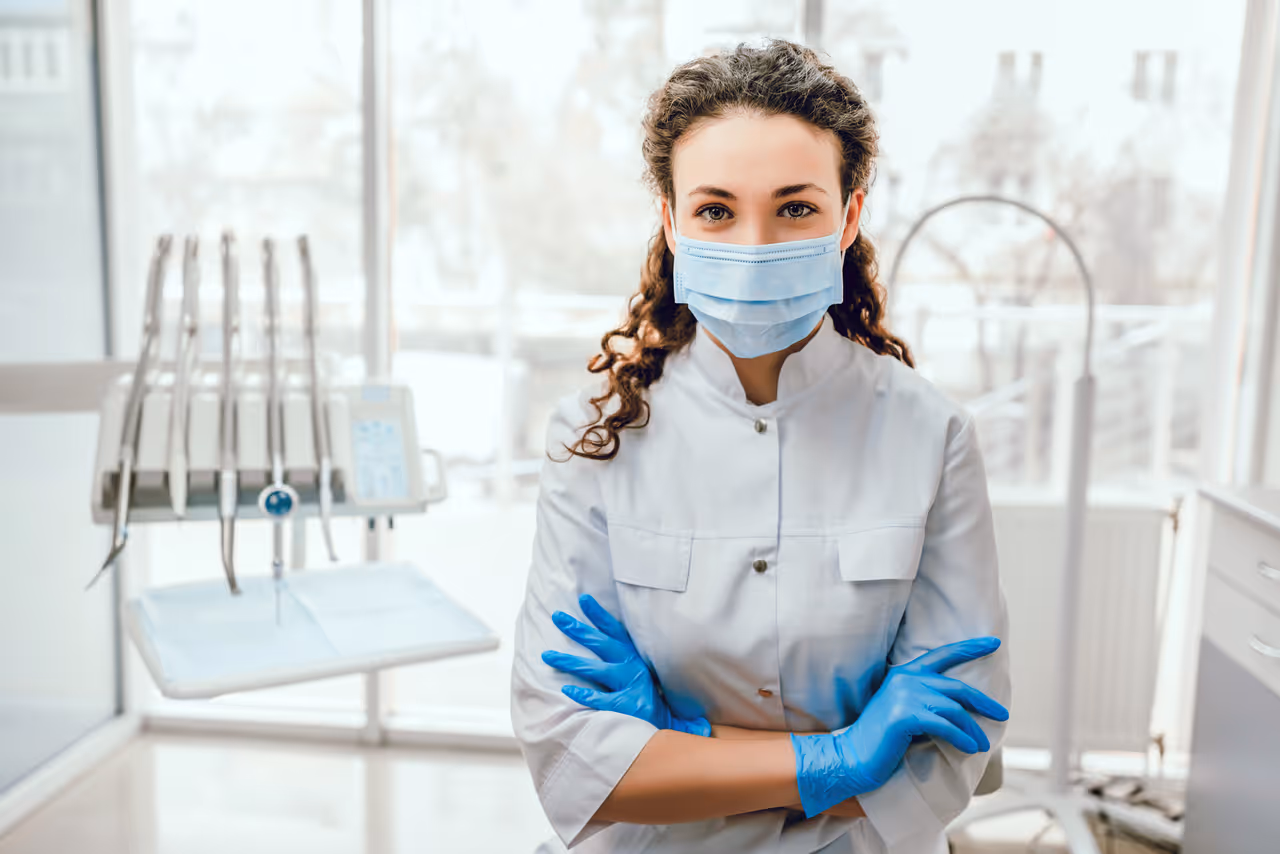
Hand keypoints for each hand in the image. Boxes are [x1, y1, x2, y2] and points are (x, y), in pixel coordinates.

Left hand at [542, 594, 710, 736]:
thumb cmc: (646, 697)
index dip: (599, 614)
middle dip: (578, 629)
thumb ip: (621, 657)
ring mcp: (631, 686)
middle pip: (602, 644)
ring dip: (570, 661)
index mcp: (635, 657)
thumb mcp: (639, 671)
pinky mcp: (627, 707)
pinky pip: (600, 699)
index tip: (583, 599)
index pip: (615, 631)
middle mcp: (633, 668)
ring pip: (596, 670)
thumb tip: (596, 639)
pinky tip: (567, 690)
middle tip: (557, 617)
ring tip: (548, 655)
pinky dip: (584, 695)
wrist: (668, 727)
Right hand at [791, 636, 1008, 816]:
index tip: (994, 643)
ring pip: (954, 709)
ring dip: (972, 729)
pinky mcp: (906, 715)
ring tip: (981, 744)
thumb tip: (960, 707)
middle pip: (956, 687)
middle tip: (1002, 714)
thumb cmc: (882, 736)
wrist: (854, 754)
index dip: (970, 648)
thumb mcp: (903, 709)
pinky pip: (944, 725)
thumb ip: (924, 699)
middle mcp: (906, 679)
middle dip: (983, 702)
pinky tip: (970, 748)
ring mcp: (904, 696)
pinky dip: (961, 738)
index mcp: (904, 673)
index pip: (942, 655)